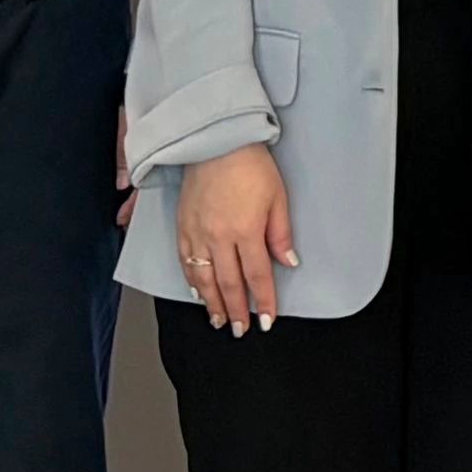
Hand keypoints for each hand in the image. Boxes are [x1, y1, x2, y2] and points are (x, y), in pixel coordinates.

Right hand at [176, 142, 295, 329]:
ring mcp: (197, 233)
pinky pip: (185, 261)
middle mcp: (219, 237)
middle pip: (229, 283)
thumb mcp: (278, 197)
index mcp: (246, 230)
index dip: (263, 301)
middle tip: (241, 330)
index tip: (266, 320)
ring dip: (212, 303)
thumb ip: (281, 234)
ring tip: (219, 320)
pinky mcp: (182, 226)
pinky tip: (197, 292)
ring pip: (204, 278)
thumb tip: (288, 263)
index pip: (257, 276)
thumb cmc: (250, 165)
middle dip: (236, 310)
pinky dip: (191, 281)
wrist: (216, 142)